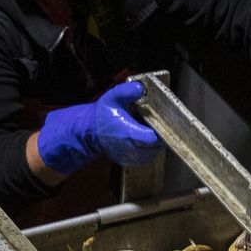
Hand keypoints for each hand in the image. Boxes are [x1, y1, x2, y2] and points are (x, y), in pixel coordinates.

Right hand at [35, 81, 162, 174]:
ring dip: (154, 143)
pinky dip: (148, 149)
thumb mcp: (112, 98)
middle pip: (156, 146)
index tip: (158, 121)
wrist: (90, 132)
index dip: (160, 130)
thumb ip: (126, 91)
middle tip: (155, 123)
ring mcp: (130, 158)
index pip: (153, 138)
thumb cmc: (103, 114)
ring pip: (153, 153)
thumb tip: (140, 88)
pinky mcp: (129, 162)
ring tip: (148, 130)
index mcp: (128, 133)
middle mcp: (130, 149)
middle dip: (159, 135)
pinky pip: (147, 158)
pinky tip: (143, 138)